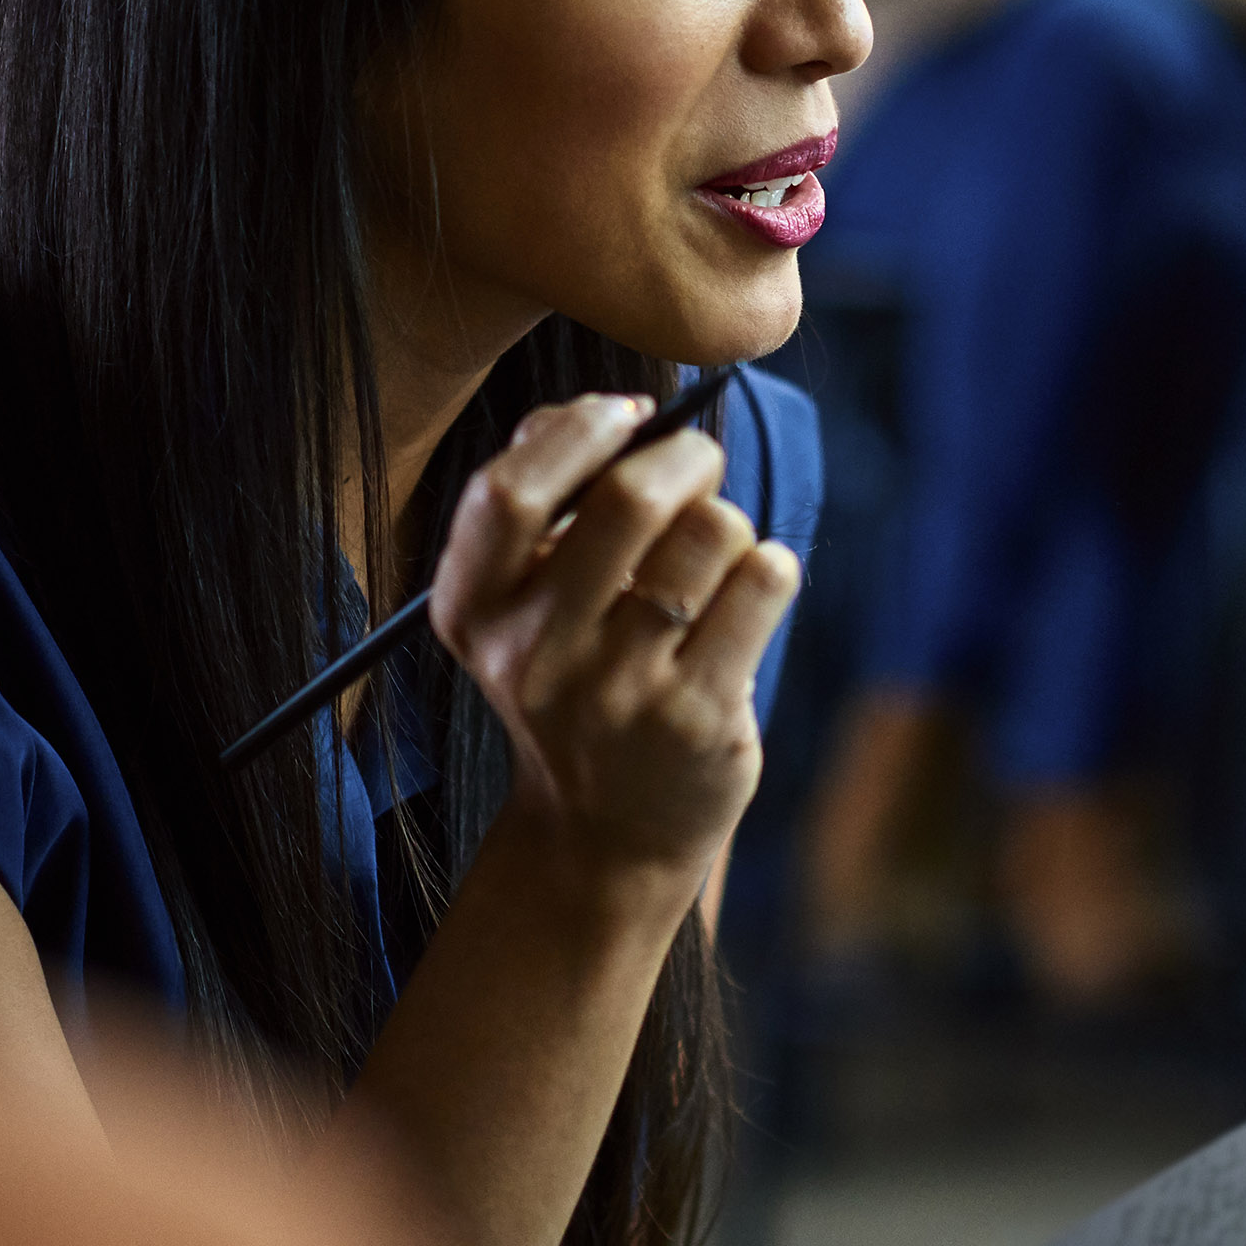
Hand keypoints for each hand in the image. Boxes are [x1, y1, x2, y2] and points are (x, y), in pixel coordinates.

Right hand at [426, 396, 799, 898]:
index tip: (625, 412)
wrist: (604, 835)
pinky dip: (770, 568)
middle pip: (627, 498)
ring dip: (729, 522)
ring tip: (715, 561)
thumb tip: (598, 410)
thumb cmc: (577, 679)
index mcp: (475, 611)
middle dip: (683, 456)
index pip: (508, 495)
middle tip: (697, 467)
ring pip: (711, 531)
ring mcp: (619, 693)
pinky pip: (764, 581)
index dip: (575, 430)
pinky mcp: (698, 718)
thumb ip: (542, 501)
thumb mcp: (525, 605)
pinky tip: (747, 600)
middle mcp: (536, 655)